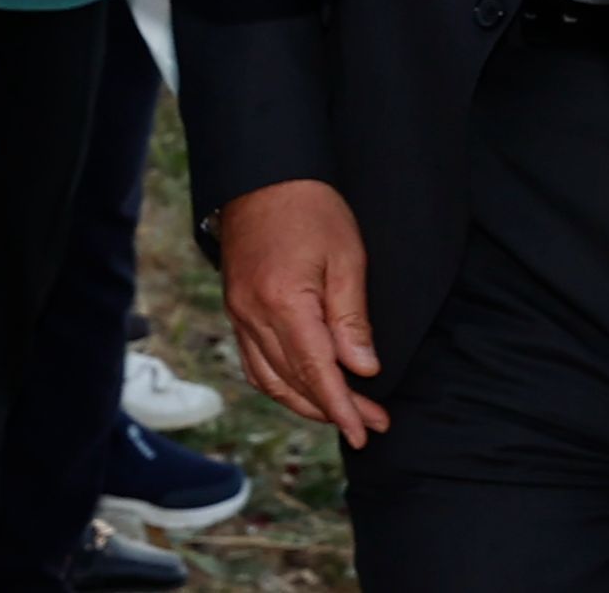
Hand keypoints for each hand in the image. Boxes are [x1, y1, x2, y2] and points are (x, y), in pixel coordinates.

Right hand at [216, 179, 389, 443]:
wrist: (262, 175)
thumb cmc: (311, 209)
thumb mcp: (346, 257)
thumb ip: (352, 317)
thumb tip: (362, 369)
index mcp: (284, 303)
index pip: (316, 373)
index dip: (342, 408)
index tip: (365, 432)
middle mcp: (254, 315)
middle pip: (293, 382)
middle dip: (333, 410)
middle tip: (373, 423)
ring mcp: (239, 313)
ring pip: (269, 378)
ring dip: (305, 403)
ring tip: (341, 413)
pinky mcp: (235, 307)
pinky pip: (253, 361)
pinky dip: (278, 384)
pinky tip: (301, 388)